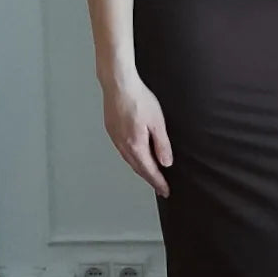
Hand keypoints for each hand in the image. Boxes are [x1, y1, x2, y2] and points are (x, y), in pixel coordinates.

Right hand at [101, 73, 173, 198]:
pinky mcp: (111, 130)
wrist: (118, 85)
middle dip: (150, 178)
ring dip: (140, 168)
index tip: (165, 191)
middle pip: (138, 168)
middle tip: (159, 187)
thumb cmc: (138, 100)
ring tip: (150, 173)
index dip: (158, 182)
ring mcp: (115, 138)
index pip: (149, 170)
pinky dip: (132, 158)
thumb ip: (162, 145)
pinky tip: (136, 155)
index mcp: (135, 146)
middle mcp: (123, 146)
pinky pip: (123, 150)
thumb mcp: (157, 123)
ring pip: (129, 160)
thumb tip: (166, 163)